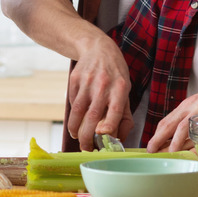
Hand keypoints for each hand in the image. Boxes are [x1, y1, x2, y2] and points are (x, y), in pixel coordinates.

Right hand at [66, 36, 133, 150]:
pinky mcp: (74, 80)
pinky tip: (76, 120)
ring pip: (77, 111)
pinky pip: (71, 102)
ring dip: (75, 129)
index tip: (102, 137)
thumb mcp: (126, 91)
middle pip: (92, 115)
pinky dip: (72, 115)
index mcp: (120, 88)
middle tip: (86, 148)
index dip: (108, 126)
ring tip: (77, 137)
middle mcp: (103, 85)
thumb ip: (124, 116)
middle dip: (87, 136)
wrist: (98, 48)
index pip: (115, 111)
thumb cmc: (115, 75)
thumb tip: (119, 139)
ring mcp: (87, 82)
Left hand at [147, 77, 197, 151]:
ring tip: (173, 152)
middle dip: (159, 138)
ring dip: (178, 140)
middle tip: (152, 151)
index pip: (167, 121)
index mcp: (186, 107)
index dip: (156, 135)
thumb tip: (184, 143)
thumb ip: (194, 122)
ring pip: (187, 125)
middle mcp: (192, 106)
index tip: (149, 147)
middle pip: (172, 123)